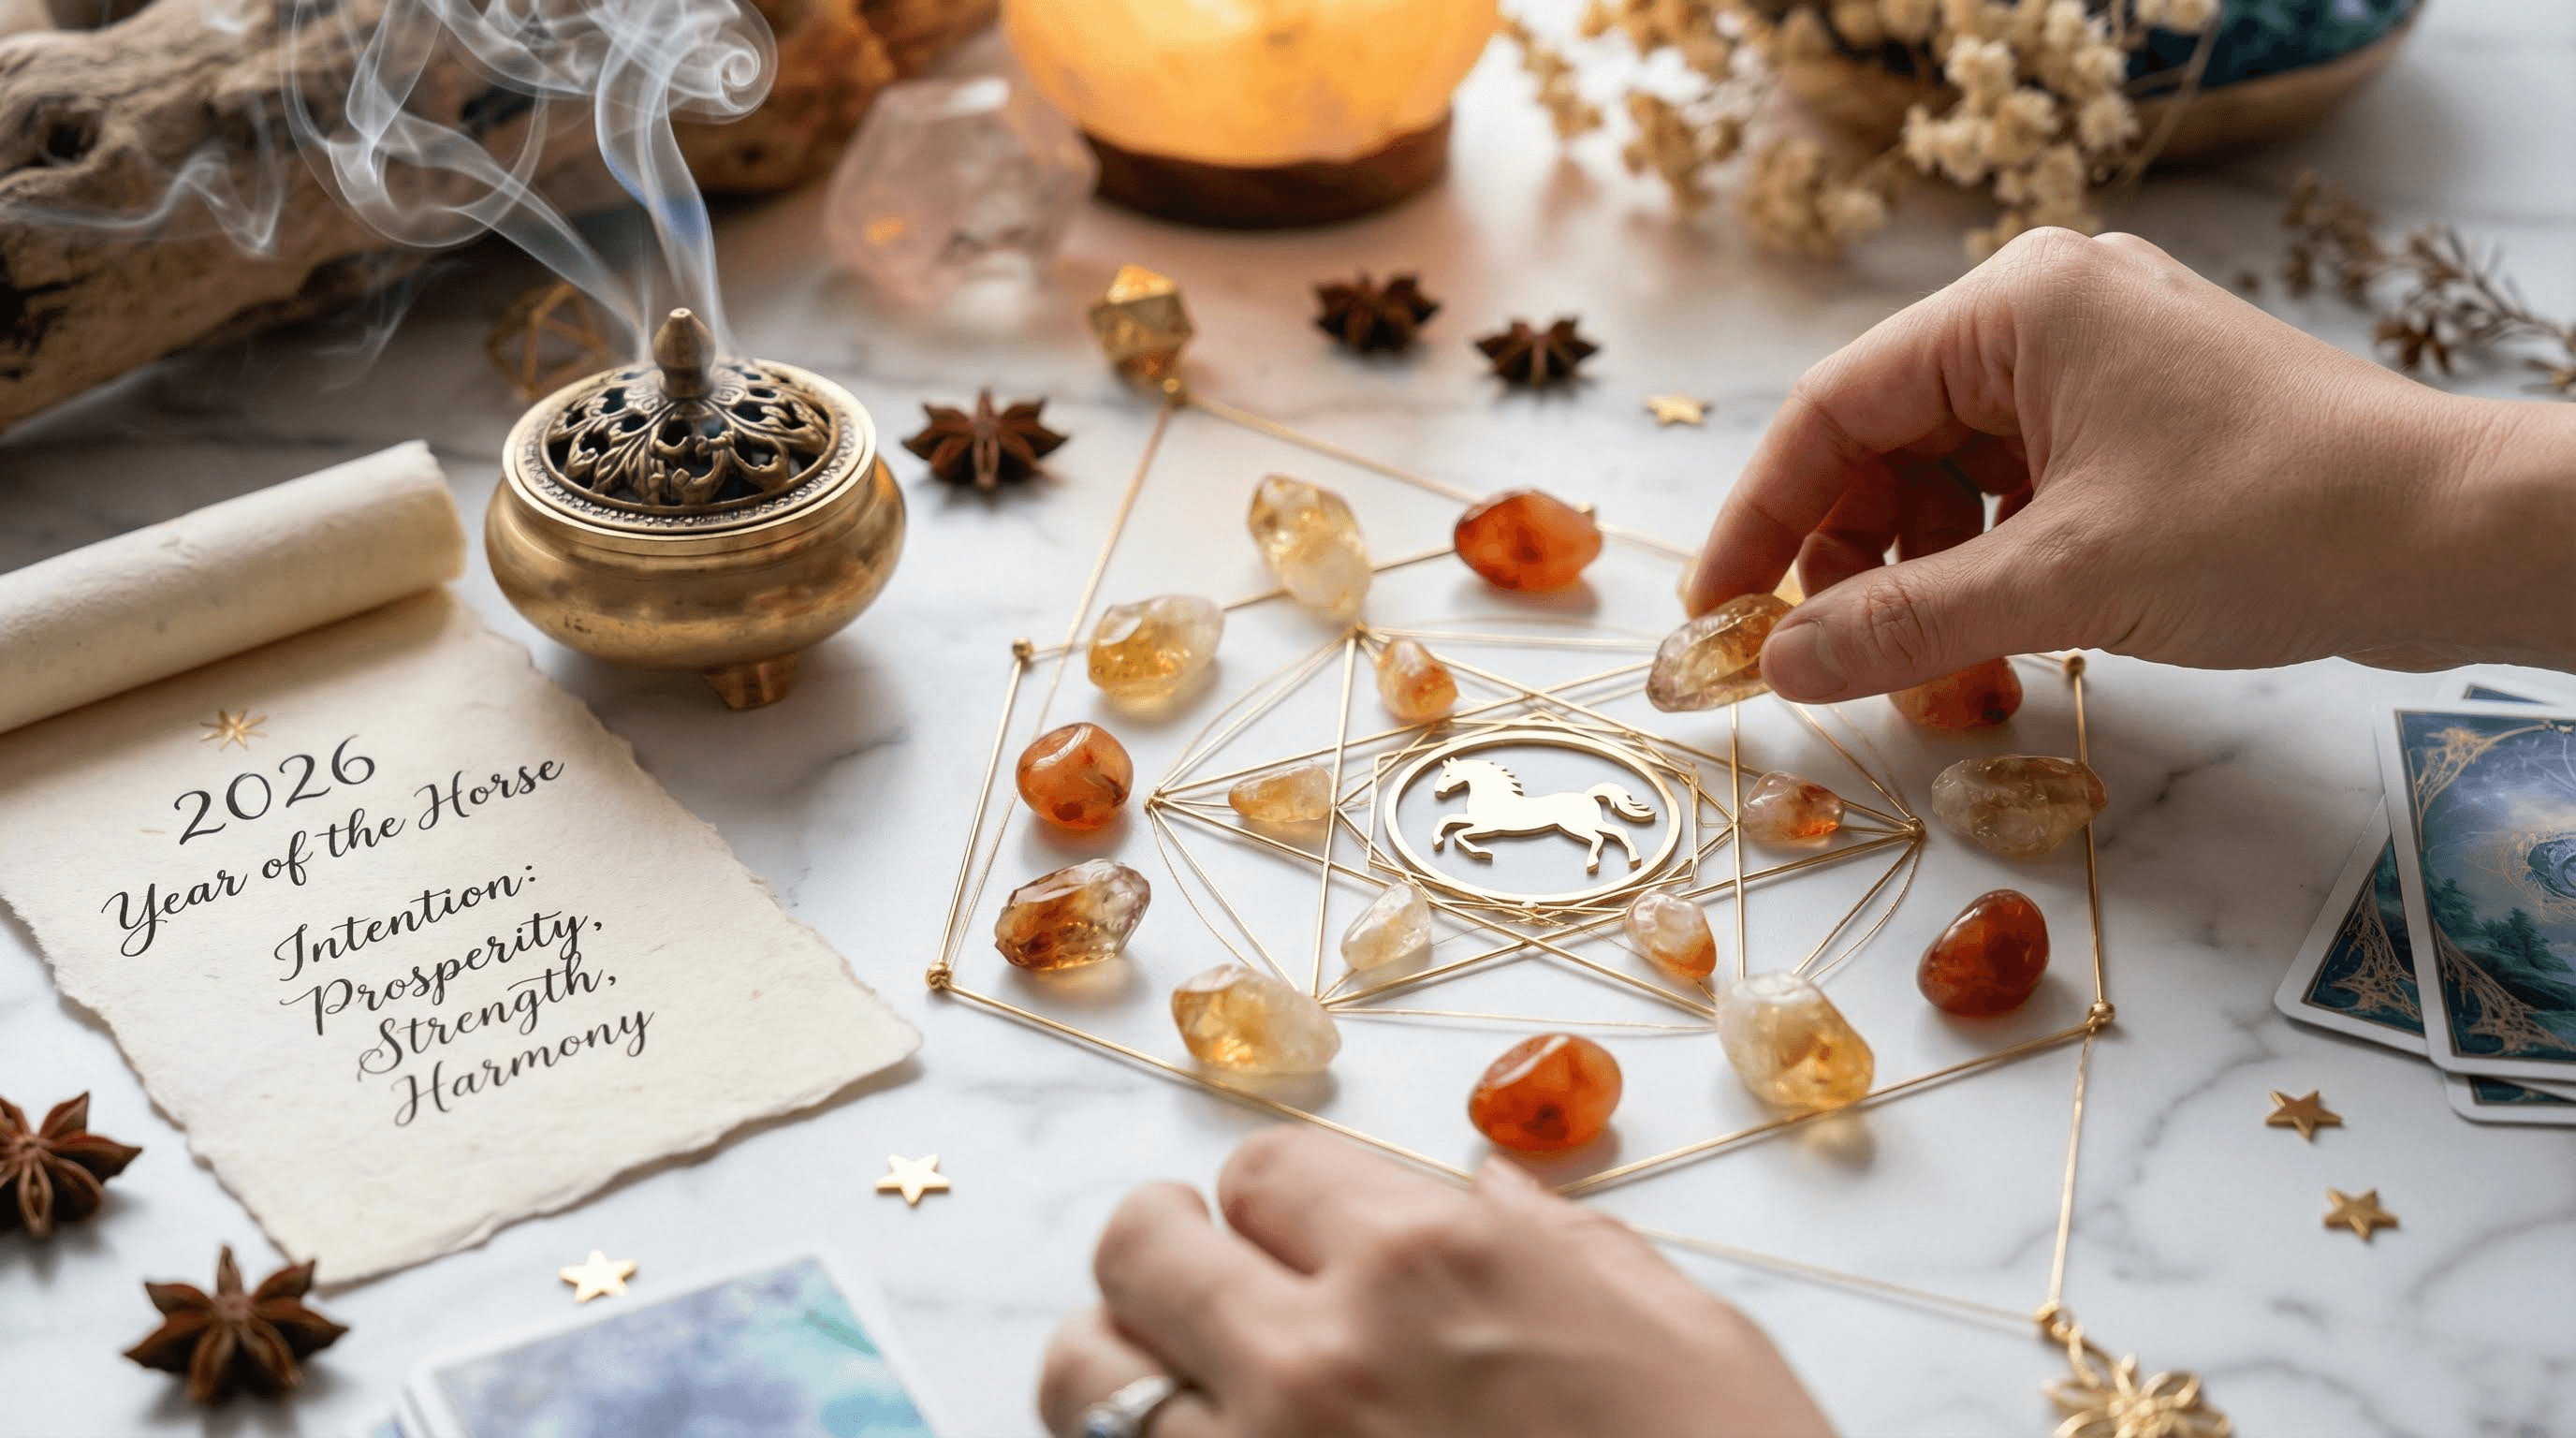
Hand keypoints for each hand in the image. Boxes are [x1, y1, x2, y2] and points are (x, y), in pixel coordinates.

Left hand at [1038, 1127, 1832, 1437]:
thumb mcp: (1683, 1334)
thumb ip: (1559, 1249)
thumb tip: (1487, 1196)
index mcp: (1429, 1264)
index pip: (1264, 1168)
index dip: (1275, 1199)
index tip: (1293, 1231)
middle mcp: (1315, 1357)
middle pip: (1141, 1251)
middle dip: (1162, 1251)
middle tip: (1193, 1275)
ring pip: (1087, 1379)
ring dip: (1118, 1364)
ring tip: (1165, 1379)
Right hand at [1686, 226, 2575, 700]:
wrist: (2454, 535)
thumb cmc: (2274, 523)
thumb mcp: (2063, 582)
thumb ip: (1903, 622)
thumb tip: (1778, 665)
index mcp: (2017, 306)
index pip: (1834, 408)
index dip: (1762, 516)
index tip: (1719, 610)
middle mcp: (2047, 311)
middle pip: (1885, 434)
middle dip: (1842, 547)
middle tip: (1818, 651)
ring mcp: (2097, 361)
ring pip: (1947, 465)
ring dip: (1913, 561)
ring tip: (1915, 651)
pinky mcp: (2136, 417)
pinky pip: (2013, 482)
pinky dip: (1981, 556)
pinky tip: (1985, 627)